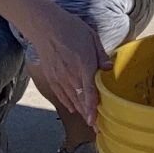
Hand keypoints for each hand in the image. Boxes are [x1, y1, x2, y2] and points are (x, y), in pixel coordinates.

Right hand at [22, 0, 103, 124]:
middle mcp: (70, 74)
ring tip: (89, 121)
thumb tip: (108, 69)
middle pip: (80, 99)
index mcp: (83, 64)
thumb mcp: (92, 37)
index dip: (92, 108)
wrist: (45, 26)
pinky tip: (75, 108)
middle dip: (89, 114)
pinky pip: (61, 94)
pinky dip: (68, 102)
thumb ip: (101, 55)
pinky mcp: (51, 77)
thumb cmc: (71, 28)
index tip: (95, 121)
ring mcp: (59, 77)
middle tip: (97, 127)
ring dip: (80, 111)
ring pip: (71, 99)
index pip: (89, 91)